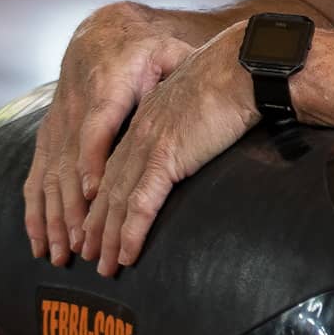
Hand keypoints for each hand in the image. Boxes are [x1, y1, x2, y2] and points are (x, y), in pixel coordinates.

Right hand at [23, 3, 194, 265]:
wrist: (101, 33)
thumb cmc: (143, 46)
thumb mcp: (166, 49)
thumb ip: (183, 65)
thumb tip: (207, 75)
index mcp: (107, 87)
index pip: (96, 127)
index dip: (93, 159)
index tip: (96, 192)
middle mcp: (75, 108)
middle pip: (69, 162)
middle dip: (72, 208)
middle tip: (82, 246)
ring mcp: (57, 123)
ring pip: (49, 175)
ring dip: (52, 218)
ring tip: (60, 254)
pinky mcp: (49, 134)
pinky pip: (36, 175)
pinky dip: (35, 210)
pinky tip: (37, 240)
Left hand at [78, 23, 257, 275]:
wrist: (245, 68)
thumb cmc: (236, 78)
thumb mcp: (203, 96)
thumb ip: (193, 117)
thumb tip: (201, 131)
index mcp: (149, 117)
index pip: (117, 164)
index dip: (104, 195)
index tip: (98, 220)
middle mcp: (142, 132)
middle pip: (110, 187)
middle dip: (96, 224)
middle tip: (88, 254)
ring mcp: (151, 144)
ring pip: (119, 201)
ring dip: (108, 238)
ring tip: (104, 266)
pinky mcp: (167, 157)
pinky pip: (142, 203)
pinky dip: (131, 233)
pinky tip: (127, 256)